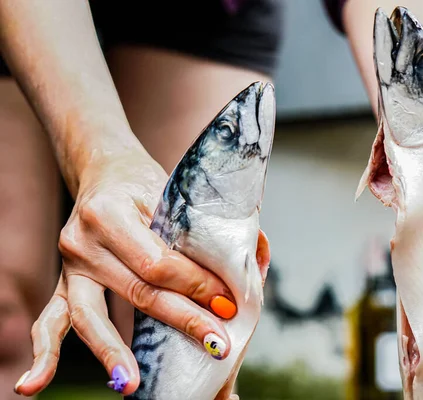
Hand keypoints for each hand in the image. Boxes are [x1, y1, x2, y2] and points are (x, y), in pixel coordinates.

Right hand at [14, 149, 239, 396]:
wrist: (105, 171)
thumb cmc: (145, 183)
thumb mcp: (171, 194)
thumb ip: (199, 230)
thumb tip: (249, 265)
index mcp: (108, 213)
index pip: (157, 262)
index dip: (195, 285)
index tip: (228, 303)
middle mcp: (82, 241)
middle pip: (135, 291)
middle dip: (182, 320)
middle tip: (216, 344)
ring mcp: (69, 265)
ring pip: (90, 315)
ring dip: (115, 352)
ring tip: (132, 384)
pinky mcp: (64, 282)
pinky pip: (52, 320)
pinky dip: (46, 354)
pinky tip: (35, 385)